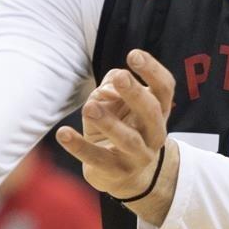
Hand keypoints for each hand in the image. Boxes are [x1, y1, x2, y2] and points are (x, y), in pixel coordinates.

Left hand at [55, 49, 174, 199]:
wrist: (122, 173)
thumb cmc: (120, 124)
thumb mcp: (116, 101)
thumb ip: (112, 86)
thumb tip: (108, 91)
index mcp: (158, 110)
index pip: (164, 87)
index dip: (152, 70)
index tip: (133, 55)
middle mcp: (155, 132)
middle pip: (151, 111)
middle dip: (135, 93)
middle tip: (120, 76)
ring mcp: (139, 155)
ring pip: (128, 139)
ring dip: (109, 122)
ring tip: (89, 107)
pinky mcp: (117, 171)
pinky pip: (98, 159)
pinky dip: (79, 146)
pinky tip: (63, 134)